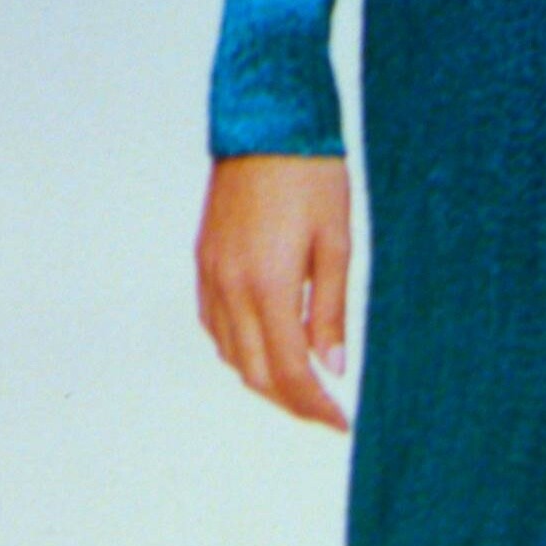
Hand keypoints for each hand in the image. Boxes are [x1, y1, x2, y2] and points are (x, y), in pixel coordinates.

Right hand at [196, 154, 352, 429]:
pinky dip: (239, 349)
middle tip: (325, 410)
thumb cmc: (311, 176)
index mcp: (268, 285)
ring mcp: (211, 275)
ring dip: (264, 378)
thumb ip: (331, 311)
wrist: (266, 124)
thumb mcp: (337, 243)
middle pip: (255, 373)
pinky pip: (215, 325)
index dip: (315, 406)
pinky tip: (266, 347)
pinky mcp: (204, 262)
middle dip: (291, 401)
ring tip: (302, 384)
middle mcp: (231, 287)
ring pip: (230, 354)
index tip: (340, 422)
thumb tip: (333, 367)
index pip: (290, 371)